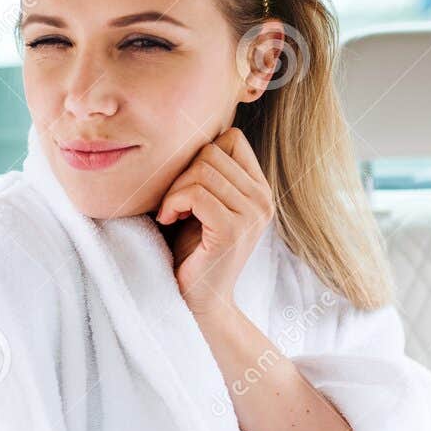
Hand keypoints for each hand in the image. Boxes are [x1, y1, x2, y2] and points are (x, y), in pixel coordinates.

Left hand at [155, 127, 274, 318]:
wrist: (198, 301)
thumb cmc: (192, 251)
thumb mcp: (203, 205)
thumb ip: (207, 174)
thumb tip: (185, 129)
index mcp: (259, 189)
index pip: (232, 138)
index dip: (200, 153)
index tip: (185, 184)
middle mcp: (263, 199)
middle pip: (213, 151)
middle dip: (181, 172)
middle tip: (171, 202)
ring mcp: (252, 215)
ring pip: (202, 169)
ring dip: (174, 189)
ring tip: (169, 212)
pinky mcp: (233, 230)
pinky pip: (196, 193)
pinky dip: (173, 203)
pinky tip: (167, 220)